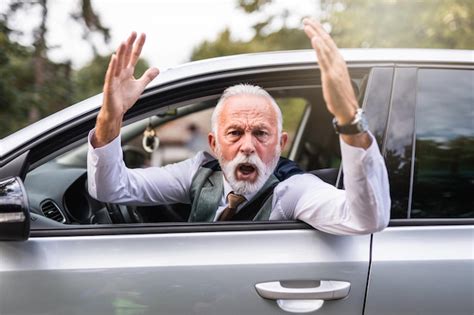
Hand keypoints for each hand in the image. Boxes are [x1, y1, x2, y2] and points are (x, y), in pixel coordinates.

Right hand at [93, 32, 159, 146]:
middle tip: (134, 32)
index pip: (133, 55)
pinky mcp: (109, 86)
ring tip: (124, 41)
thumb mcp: (140, 86)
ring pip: (118, 63)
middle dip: (129, 44)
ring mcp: (114, 78)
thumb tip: (157, 68)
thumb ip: (147, 77)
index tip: (142, 34)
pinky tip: (115, 57)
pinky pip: (111, 74)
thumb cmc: (124, 99)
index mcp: (127, 71)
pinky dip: (113, 66)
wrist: (116, 112)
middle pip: (126, 55)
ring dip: (121, 52)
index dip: (138, 45)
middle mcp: (120, 72)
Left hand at [303, 18, 357, 124]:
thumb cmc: (340, 97)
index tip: (312, 24)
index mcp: (338, 61)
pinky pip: (324, 59)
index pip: (328, 43)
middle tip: (306, 19)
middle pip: (326, 41)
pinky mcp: (331, 75)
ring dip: (315, 34)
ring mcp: (335, 68)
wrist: (347, 109)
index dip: (320, 32)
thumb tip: (322, 62)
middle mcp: (338, 62)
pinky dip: (319, 48)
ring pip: (324, 47)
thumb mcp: (334, 78)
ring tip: (307, 25)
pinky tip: (315, 39)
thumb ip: (329, 68)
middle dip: (316, 28)